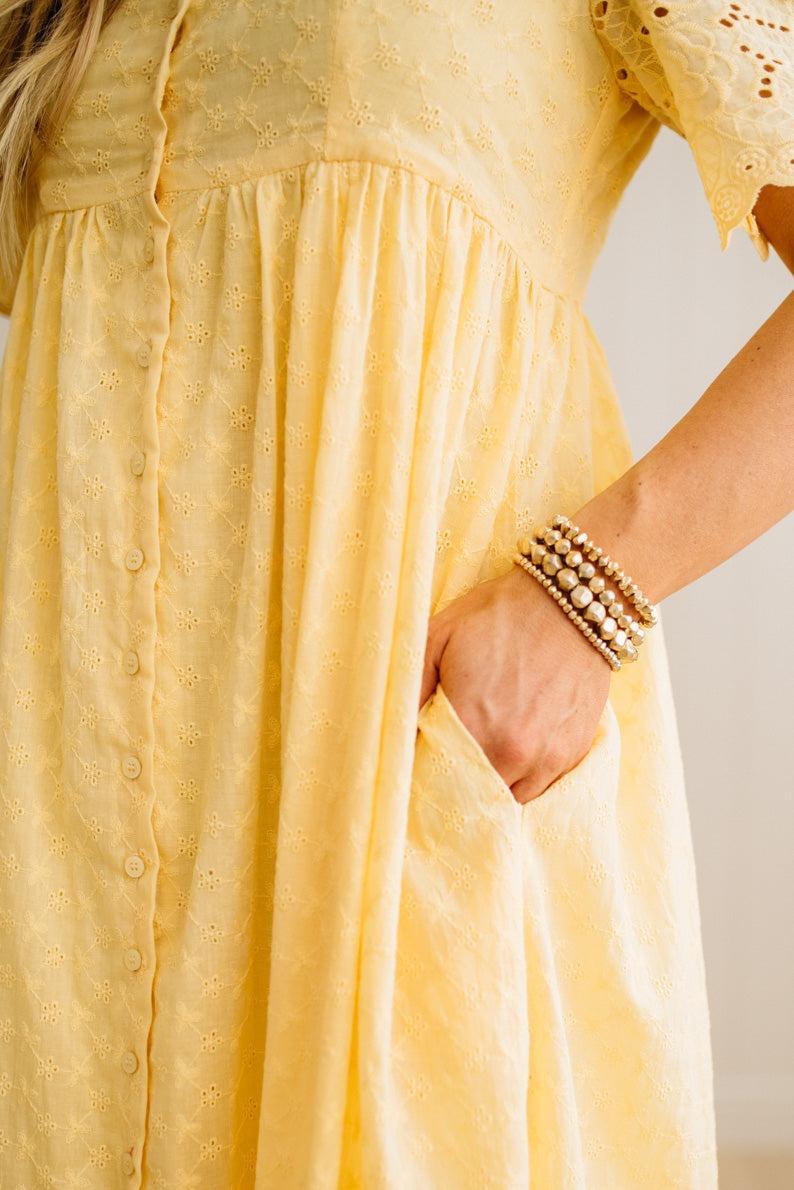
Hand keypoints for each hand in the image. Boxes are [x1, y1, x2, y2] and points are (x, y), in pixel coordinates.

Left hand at [419, 565, 611, 803]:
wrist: (572, 604)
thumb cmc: (497, 616)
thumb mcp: (437, 637)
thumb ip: (409, 689)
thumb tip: (390, 733)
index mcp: (472, 725)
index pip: (433, 779)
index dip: (420, 776)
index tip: (415, 765)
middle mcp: (512, 752)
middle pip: (468, 797)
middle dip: (451, 787)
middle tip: (441, 766)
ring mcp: (546, 757)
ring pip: (503, 800)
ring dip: (486, 789)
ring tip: (474, 762)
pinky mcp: (572, 755)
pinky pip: (536, 791)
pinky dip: (518, 782)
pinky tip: (507, 759)